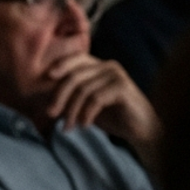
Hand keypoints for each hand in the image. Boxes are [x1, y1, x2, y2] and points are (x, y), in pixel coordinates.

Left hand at [45, 52, 160, 145]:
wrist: (141, 130)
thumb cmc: (114, 117)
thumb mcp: (88, 105)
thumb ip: (73, 98)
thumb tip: (48, 101)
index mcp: (99, 67)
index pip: (77, 59)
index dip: (62, 65)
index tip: (48, 77)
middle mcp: (108, 66)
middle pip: (75, 76)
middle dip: (60, 96)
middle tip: (51, 114)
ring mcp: (116, 75)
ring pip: (83, 90)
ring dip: (72, 111)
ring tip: (68, 128)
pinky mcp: (122, 87)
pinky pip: (96, 98)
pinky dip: (86, 113)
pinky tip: (85, 125)